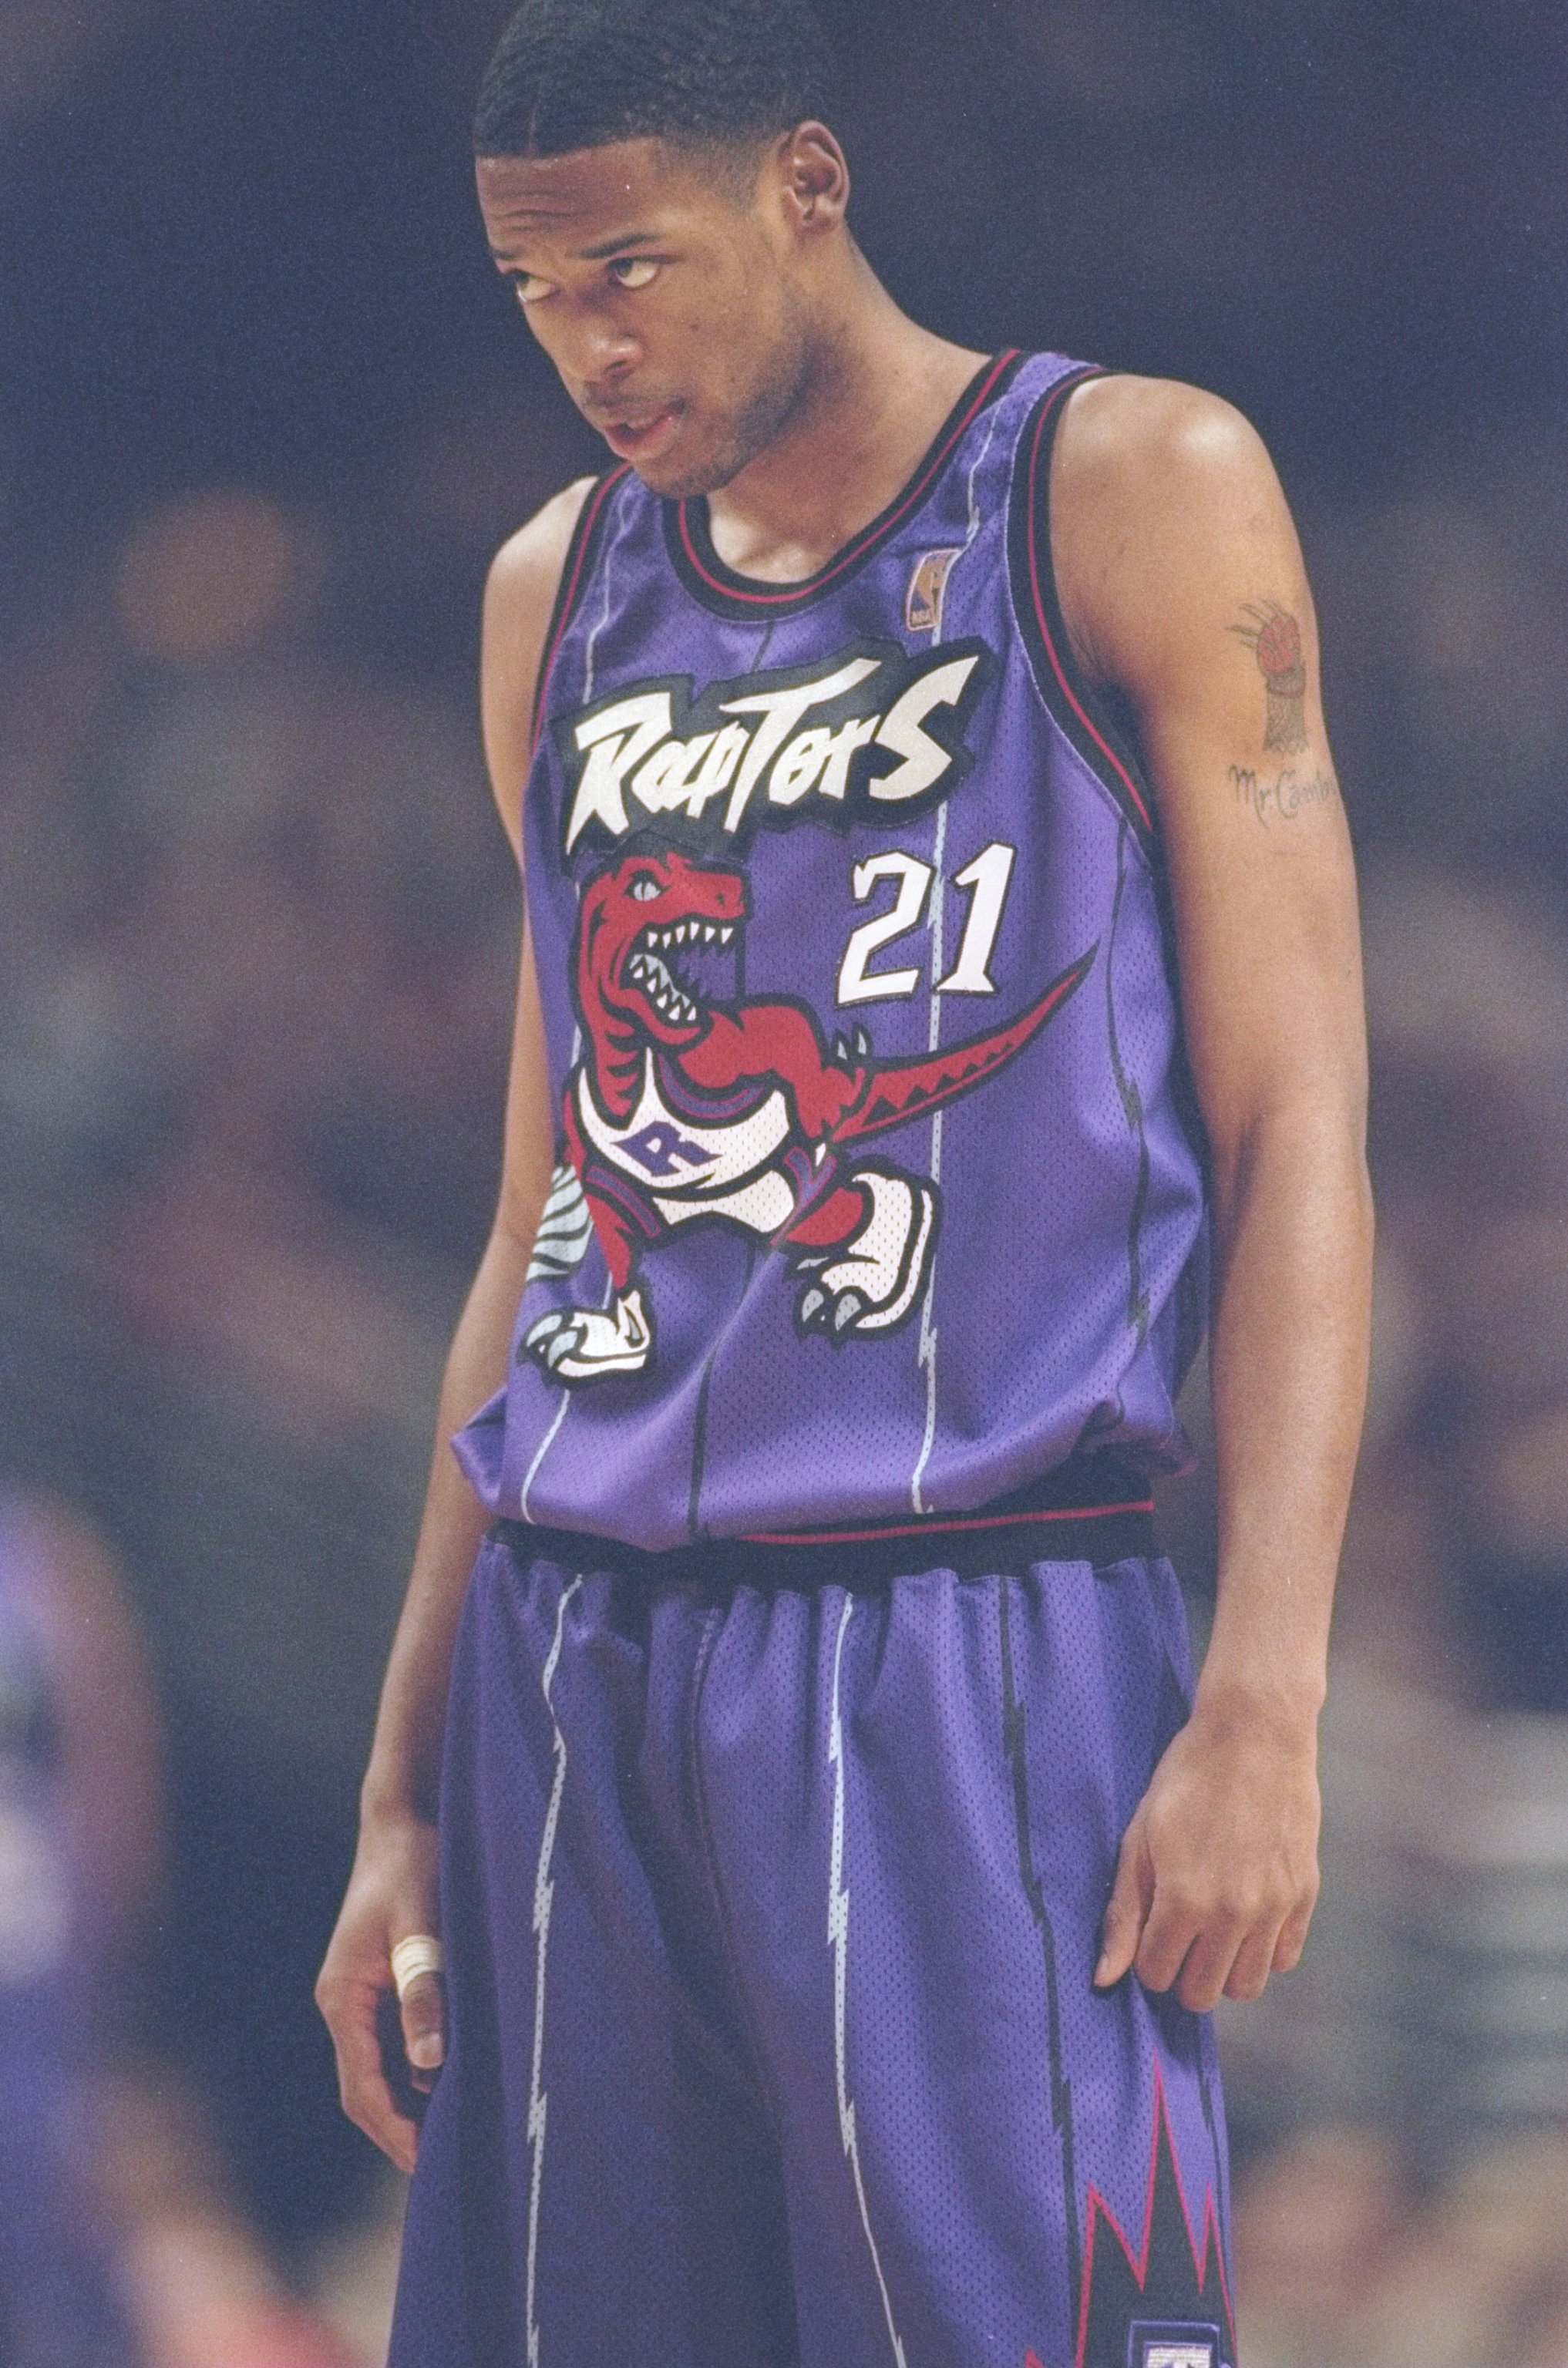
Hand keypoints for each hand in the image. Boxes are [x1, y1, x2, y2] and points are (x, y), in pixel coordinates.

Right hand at [315, 1811, 442, 2173]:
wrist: (405, 1816)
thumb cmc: (416, 1864)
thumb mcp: (424, 1926)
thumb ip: (425, 1991)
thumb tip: (428, 2065)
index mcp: (343, 1997)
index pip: (362, 2087)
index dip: (394, 2131)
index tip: (428, 2167)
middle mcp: (343, 2004)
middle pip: (365, 2090)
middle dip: (400, 2131)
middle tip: (449, 2170)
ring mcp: (358, 1996)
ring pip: (378, 2070)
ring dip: (409, 2106)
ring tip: (457, 2140)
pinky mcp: (379, 1984)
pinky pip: (391, 2045)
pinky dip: (415, 2073)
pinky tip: (453, 2085)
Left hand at [1093, 1691, 1320, 2012]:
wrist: (1256, 1733)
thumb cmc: (1187, 1780)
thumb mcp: (1139, 1838)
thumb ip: (1123, 1912)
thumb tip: (1104, 1978)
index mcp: (1185, 1899)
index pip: (1157, 1975)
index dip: (1145, 1958)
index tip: (1148, 1929)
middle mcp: (1234, 1914)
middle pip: (1202, 1994)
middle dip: (1181, 1973)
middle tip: (1177, 1934)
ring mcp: (1275, 1907)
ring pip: (1247, 1986)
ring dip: (1222, 1969)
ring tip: (1210, 1930)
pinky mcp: (1305, 1895)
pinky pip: (1284, 1958)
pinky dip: (1262, 1950)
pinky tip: (1244, 1916)